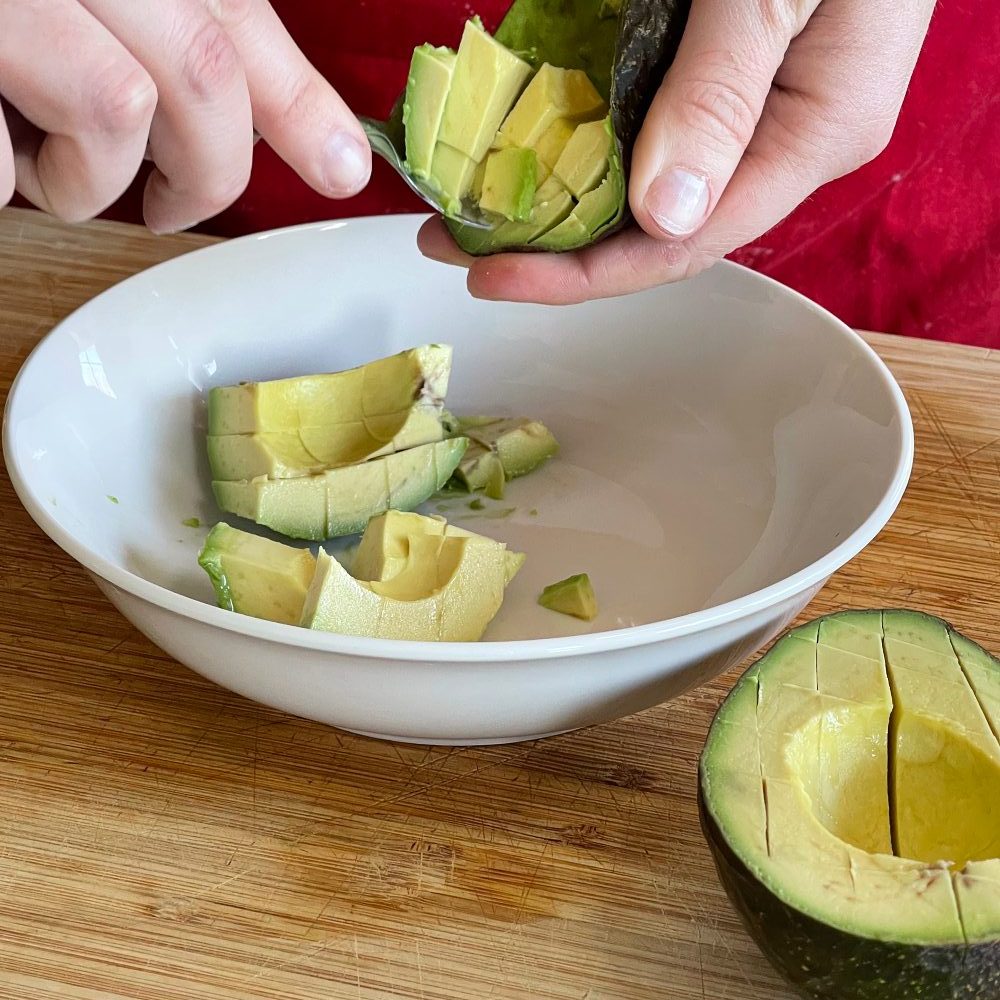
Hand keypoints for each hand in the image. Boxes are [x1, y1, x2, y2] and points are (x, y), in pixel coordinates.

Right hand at [0, 0, 370, 232]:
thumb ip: (178, 39)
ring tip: (58, 175)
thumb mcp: (98, 2)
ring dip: (96, 179)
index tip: (344, 169)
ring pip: (114, 105)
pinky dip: (3, 179)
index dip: (301, 101)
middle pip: (201, 73)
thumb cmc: (9, 19)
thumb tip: (283, 137)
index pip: (237, 16)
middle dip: (206, 169)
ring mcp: (6, 4)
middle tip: (173, 204)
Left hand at [419, 0, 934, 302]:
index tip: (491, 275)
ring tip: (480, 204)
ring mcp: (761, 103)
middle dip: (558, 245)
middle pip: (660, 227)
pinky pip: (652, 127)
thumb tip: (662, 214)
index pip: (685, 243)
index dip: (583, 275)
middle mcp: (786, 137)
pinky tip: (534, 144)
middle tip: (458, 240)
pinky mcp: (732, 68)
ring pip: (650, 183)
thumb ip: (721, 93)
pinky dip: (588, 142)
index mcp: (813, 135)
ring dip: (564, 198)